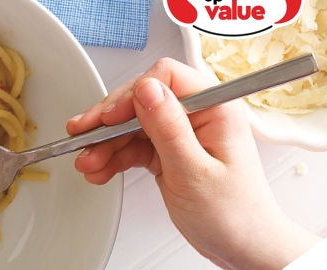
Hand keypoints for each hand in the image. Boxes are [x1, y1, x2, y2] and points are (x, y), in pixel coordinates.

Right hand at [67, 58, 317, 268]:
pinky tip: (99, 169)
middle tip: (84, 137)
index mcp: (216, 109)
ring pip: (132, 124)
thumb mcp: (195, 171)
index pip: (165, 79)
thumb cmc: (234, 214)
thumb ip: (169, 128)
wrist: (242, 246)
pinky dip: (114, 156)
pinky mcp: (169, 151)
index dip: (132, 94)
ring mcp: (182, 133)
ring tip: (88, 162)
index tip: (108, 118)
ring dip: (106, 143)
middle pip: (142, 100)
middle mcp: (199, 115)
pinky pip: (133, 145)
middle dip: (109, 122)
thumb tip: (146, 88)